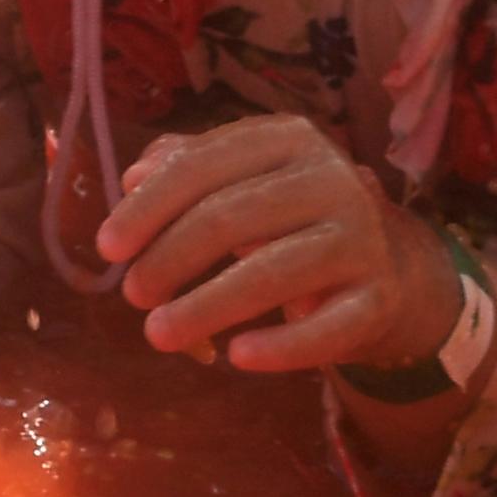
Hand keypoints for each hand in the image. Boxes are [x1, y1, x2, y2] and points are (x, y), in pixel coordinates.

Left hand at [92, 114, 460, 373]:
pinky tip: (237, 357)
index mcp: (289, 139)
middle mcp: (332, 178)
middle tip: (132, 294)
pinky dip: (280, 347)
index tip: (107, 247)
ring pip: (272, 273)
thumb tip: (133, 178)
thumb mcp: (244, 181)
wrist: (388, 268)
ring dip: (205, 307)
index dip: (148, 206)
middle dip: (169, 258)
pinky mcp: (378, 297)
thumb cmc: (293, 220)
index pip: (204, 166)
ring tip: (157, 334)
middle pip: (231, 217)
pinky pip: (325, 329)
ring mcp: (362, 237)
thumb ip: (187, 170)